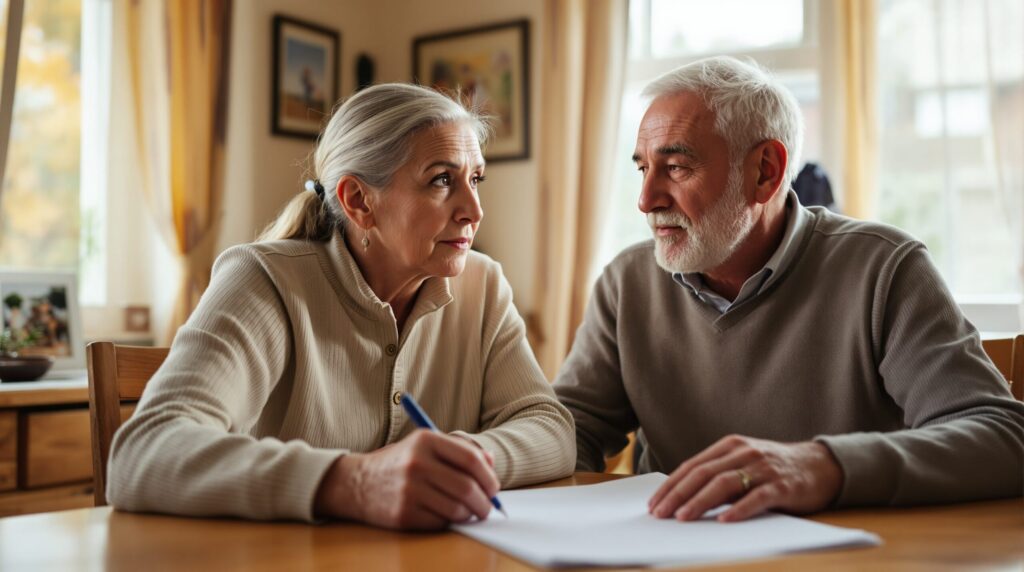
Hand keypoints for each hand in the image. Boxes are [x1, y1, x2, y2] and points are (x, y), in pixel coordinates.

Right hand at [314, 430, 499, 529]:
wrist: (358, 483)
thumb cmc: (401, 463)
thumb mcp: (425, 445)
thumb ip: (459, 450)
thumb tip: (491, 464)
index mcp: (425, 440)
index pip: (471, 459)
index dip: (489, 477)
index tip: (494, 488)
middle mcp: (417, 463)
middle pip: (467, 487)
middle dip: (485, 502)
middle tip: (488, 507)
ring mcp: (409, 490)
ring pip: (457, 509)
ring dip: (470, 515)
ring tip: (470, 513)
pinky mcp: (403, 514)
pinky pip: (440, 523)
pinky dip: (449, 522)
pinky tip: (447, 516)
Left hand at [647, 435, 842, 522]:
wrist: (821, 465)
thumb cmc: (774, 469)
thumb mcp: (743, 465)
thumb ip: (718, 476)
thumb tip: (683, 500)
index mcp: (730, 446)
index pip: (693, 466)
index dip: (671, 485)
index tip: (654, 503)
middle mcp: (744, 453)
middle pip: (704, 474)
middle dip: (678, 494)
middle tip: (660, 513)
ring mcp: (764, 468)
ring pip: (725, 483)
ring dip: (700, 501)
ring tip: (683, 517)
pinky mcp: (783, 485)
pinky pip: (758, 497)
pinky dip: (740, 509)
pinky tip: (725, 521)